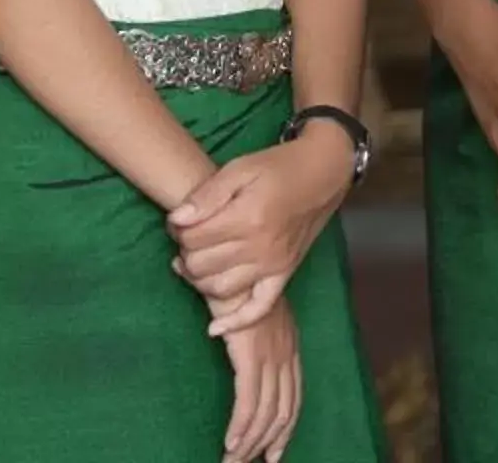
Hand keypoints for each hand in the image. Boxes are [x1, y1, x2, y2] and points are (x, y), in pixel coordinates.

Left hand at [167, 137, 352, 328]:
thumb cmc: (276, 168)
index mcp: (246, 217)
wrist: (321, 175)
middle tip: (185, 239)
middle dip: (185, 253)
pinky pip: (259, 309)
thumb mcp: (238, 169)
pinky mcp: (284, 276)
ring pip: (221, 289)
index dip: (176, 229)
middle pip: (203, 265)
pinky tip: (215, 329)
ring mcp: (274, 266)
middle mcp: (260, 248)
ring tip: (193, 263)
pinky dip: (235, 322)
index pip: (194, 238)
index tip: (177, 221)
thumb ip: (206, 196)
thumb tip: (176, 219)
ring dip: (199, 281)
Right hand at [212, 293, 301, 462]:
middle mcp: (285, 354)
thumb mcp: (246, 307)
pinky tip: (231, 445)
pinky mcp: (251, 358)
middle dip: (268, 443)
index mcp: (288, 345)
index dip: (285, 429)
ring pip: (266, 415)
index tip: (273, 452)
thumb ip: (239, 325)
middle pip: (283, 412)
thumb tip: (221, 335)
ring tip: (232, 462)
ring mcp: (270, 357)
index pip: (293, 398)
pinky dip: (241, 428)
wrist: (226, 263)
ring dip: (249, 443)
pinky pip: (249, 405)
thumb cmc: (229, 281)